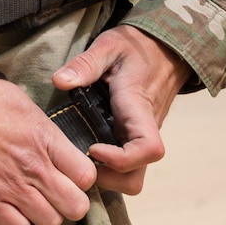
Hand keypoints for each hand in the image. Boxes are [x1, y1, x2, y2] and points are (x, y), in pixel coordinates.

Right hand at [0, 52, 97, 224]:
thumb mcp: (16, 98)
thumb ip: (40, 126)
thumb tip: (52, 142)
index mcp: (43, 136)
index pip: (86, 176)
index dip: (80, 179)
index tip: (67, 175)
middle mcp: (32, 165)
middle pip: (76, 207)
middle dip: (68, 203)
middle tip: (53, 195)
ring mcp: (8, 186)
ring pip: (50, 222)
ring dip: (42, 214)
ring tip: (28, 202)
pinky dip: (16, 223)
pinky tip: (6, 207)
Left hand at [52, 25, 190, 194]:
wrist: (165, 48)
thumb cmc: (136, 47)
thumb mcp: (109, 45)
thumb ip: (85, 63)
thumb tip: (60, 81)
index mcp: (139, 109)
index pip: (147, 148)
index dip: (120, 159)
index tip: (92, 148)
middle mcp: (144, 130)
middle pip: (136, 177)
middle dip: (107, 179)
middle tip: (77, 159)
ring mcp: (140, 137)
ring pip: (131, 176)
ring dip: (105, 176)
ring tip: (77, 156)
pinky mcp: (134, 139)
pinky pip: (126, 166)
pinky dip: (106, 168)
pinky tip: (81, 151)